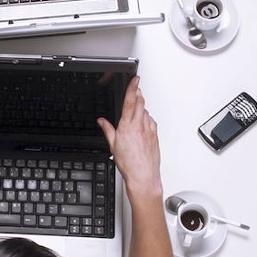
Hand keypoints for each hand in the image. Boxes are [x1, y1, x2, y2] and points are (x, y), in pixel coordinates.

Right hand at [97, 76, 162, 197]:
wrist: (144, 176)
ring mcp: (149, 130)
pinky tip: (143, 122)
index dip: (133, 88)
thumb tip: (102, 121)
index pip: (131, 101)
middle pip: (141, 103)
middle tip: (136, 88)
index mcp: (128, 126)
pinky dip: (147, 118)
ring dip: (142, 106)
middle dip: (138, 93)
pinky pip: (151, 121)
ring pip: (146, 112)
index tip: (135, 79)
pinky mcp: (155, 136)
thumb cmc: (129, 164)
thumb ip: (108, 130)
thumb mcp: (113, 146)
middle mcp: (140, 126)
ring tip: (137, 106)